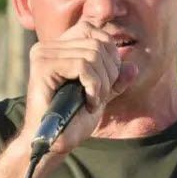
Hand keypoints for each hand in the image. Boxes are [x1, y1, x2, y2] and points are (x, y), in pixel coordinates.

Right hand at [23, 21, 137, 153]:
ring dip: (102, 84)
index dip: (111, 57)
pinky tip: (89, 103)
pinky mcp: (43, 65)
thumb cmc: (72, 121)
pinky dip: (93, 86)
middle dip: (109, 74)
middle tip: (100, 97)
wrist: (51, 144)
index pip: (96, 33)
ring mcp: (43, 54)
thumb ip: (115, 80)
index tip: (107, 84)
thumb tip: (133, 67)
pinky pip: (82, 65)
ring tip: (93, 102)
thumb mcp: (100, 96)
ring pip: (92, 54)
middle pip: (98, 44)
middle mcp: (48, 46)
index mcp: (60, 48)